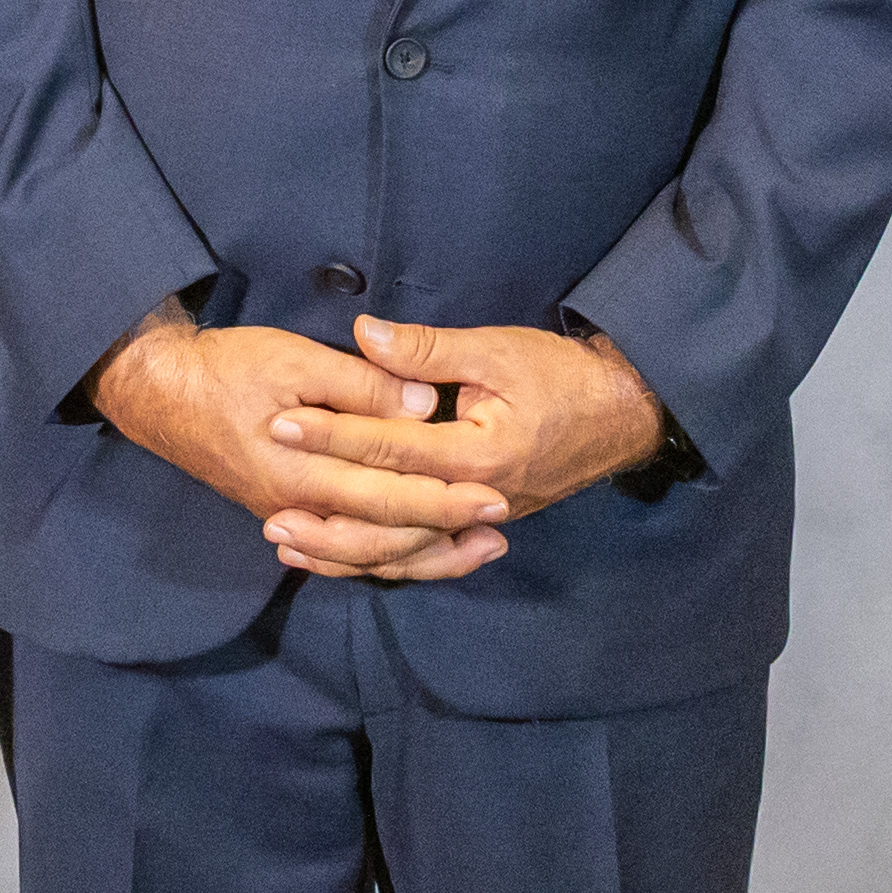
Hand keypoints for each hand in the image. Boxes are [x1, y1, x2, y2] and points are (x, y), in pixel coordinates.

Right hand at [86, 299, 511, 581]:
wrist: (160, 393)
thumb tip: (423, 408)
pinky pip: (342, 549)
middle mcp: (300, 507)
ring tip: (472, 548)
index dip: (445, 500)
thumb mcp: (295, 358)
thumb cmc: (228, 368)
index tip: (495, 496)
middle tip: (499, 528)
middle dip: (446, 535)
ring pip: (365, 553)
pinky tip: (412, 549)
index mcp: (305, 471)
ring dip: (422, 554)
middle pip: (385, 538)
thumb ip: (361, 387)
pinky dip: (381, 555)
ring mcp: (290, 515)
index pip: (391, 498)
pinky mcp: (284, 511)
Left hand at [261, 319, 666, 573]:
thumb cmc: (562, 376)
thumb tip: (367, 334)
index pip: (390, 449)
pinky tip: (342, 558)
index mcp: (478, 455)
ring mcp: (481, 518)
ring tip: (289, 546)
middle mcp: (477, 498)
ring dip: (346, 551)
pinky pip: (425, 551)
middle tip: (269, 512)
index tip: (282, 424)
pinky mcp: (481, 522)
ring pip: (405, 549)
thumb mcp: (495, 350)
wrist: (623, 413)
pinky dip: (382, 558)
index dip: (333, 434)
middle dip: (327, 513)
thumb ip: (427, 350)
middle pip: (389, 517)